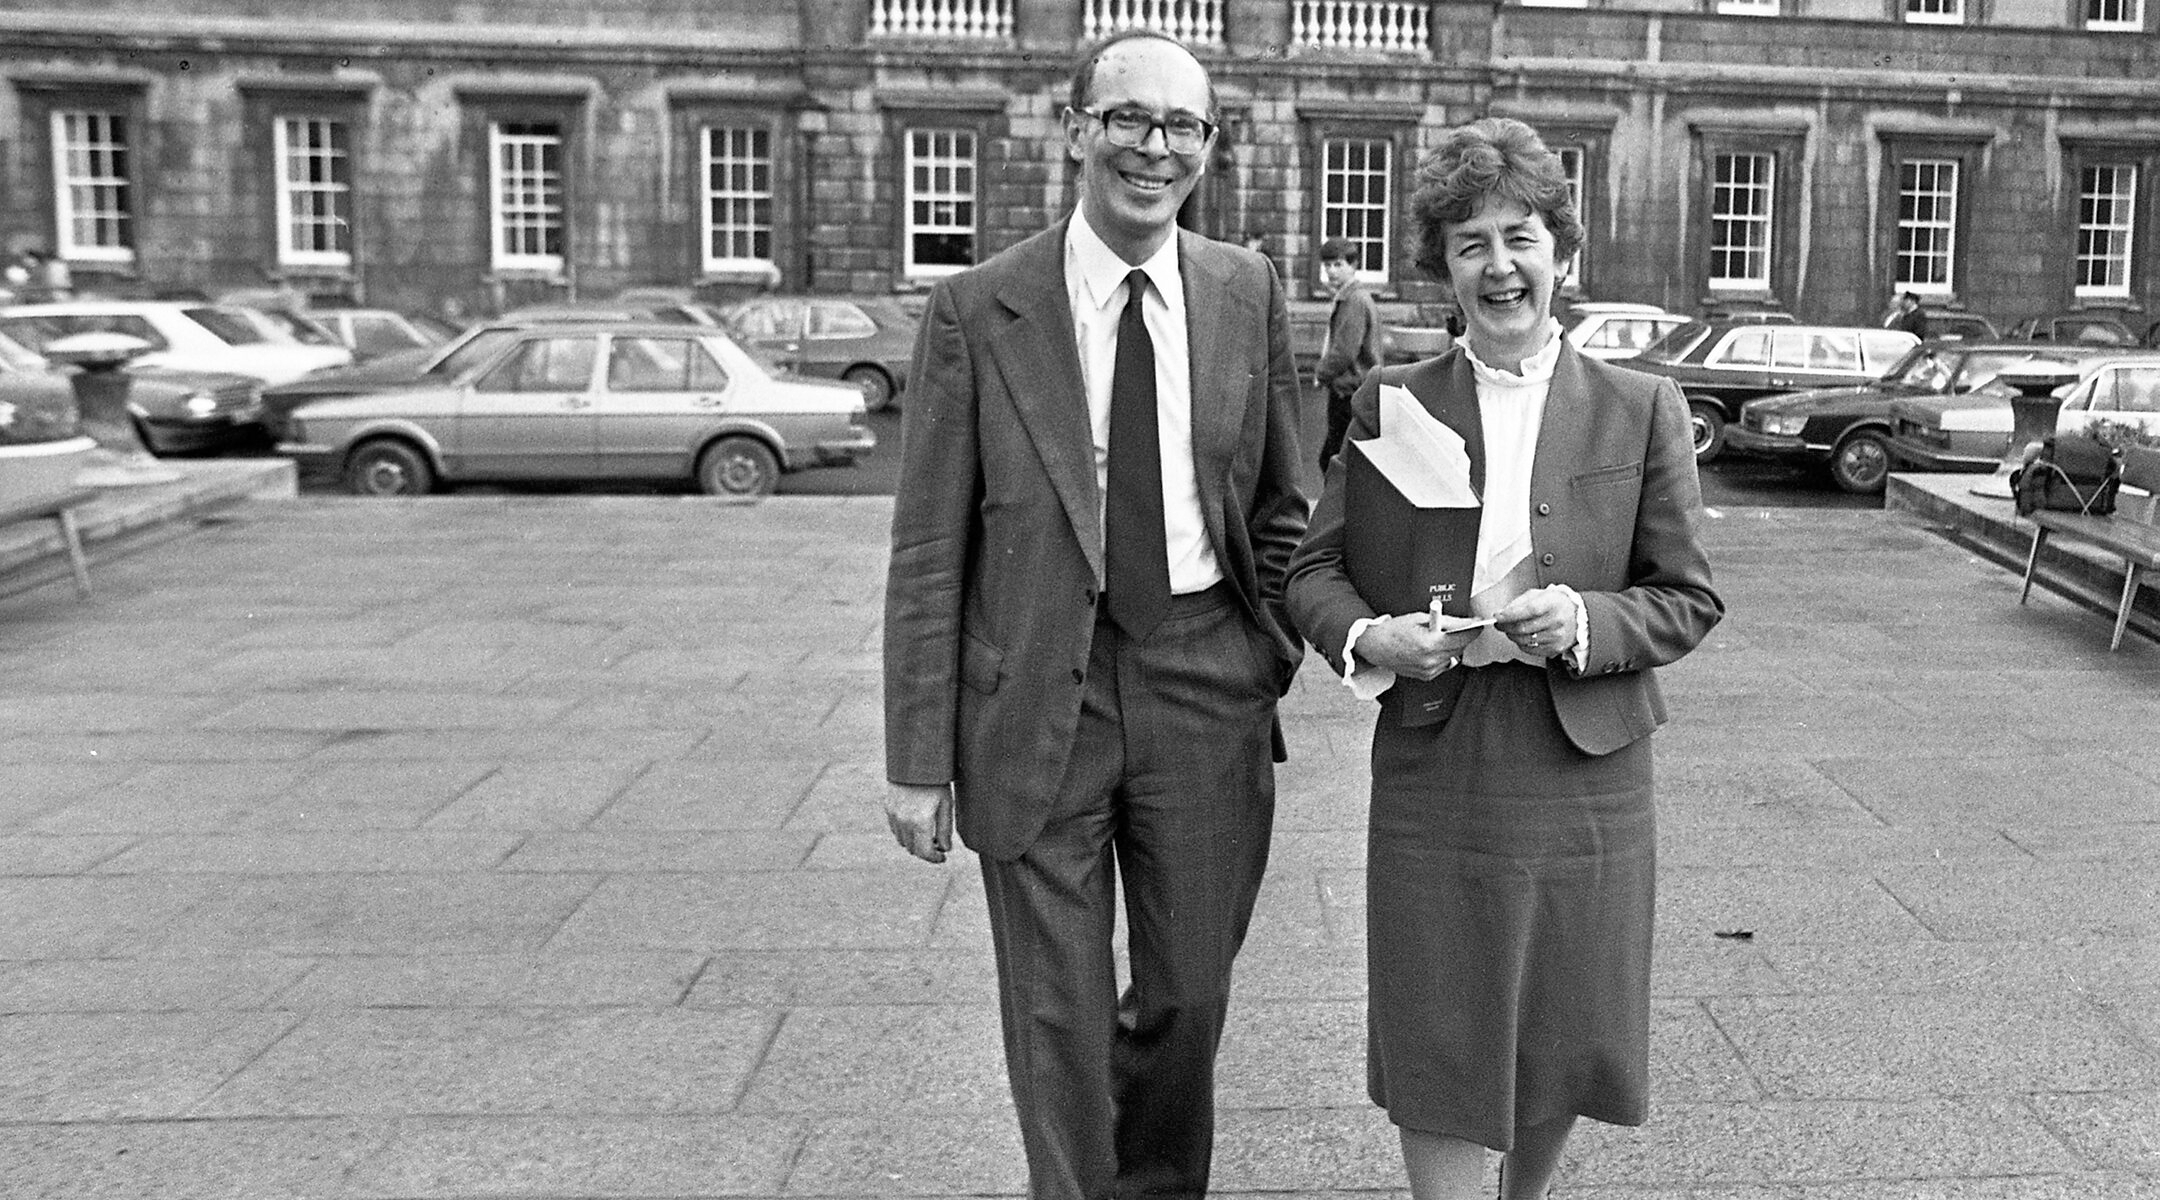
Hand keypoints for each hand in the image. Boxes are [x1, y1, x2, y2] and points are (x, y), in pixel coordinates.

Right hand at [886, 782, 954, 862]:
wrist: (915, 761)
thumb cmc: (935, 781)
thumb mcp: (946, 805)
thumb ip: (945, 830)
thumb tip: (945, 849)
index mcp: (920, 822)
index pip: (924, 852)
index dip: (934, 858)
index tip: (942, 857)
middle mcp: (904, 821)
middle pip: (913, 849)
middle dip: (926, 851)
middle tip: (938, 846)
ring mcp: (893, 815)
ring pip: (902, 841)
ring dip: (914, 842)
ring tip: (928, 835)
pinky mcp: (888, 807)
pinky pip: (895, 829)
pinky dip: (905, 832)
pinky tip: (916, 824)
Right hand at [1354, 611, 1482, 681]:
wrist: (1375, 647)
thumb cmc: (1394, 630)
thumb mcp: (1420, 618)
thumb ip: (1445, 621)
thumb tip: (1466, 622)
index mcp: (1430, 643)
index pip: (1462, 637)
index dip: (1473, 629)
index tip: (1479, 623)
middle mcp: (1431, 660)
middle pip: (1460, 648)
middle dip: (1462, 636)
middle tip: (1459, 626)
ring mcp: (1429, 670)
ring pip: (1453, 657)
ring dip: (1452, 646)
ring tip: (1438, 637)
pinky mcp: (1426, 676)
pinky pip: (1444, 665)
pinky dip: (1442, 656)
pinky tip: (1431, 649)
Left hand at [1493, 587, 1579, 657]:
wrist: (1577, 617)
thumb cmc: (1556, 604)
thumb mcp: (1540, 595)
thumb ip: (1519, 602)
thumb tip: (1502, 613)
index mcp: (1552, 604)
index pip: (1528, 610)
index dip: (1510, 615)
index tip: (1498, 617)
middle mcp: (1556, 621)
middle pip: (1523, 628)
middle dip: (1506, 627)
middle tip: (1500, 624)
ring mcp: (1556, 637)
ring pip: (1524, 640)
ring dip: (1512, 635)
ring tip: (1511, 629)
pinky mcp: (1555, 648)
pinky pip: (1530, 649)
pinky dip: (1521, 643)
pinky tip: (1523, 636)